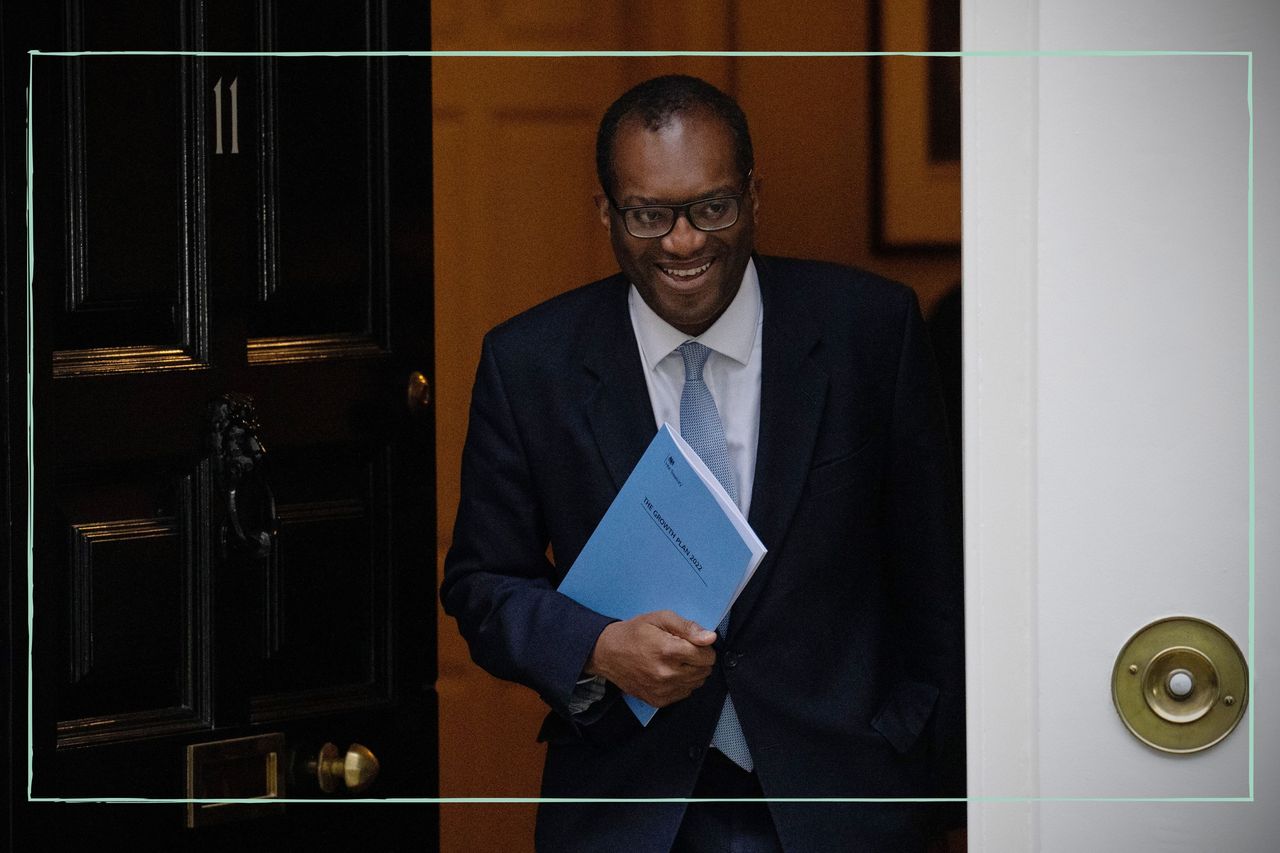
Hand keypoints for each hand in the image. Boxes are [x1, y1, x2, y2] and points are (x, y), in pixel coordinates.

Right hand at [584, 610, 716, 707]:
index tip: (693, 642)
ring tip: (676, 660)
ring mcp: (663, 690)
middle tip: (683, 650)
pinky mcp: (658, 700)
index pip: (707, 656)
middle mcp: (667, 674)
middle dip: (699, 659)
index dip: (704, 647)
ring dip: (692, 671)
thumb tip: (710, 638)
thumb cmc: (634, 633)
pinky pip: (684, 693)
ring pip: (697, 683)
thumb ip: (687, 627)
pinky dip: (682, 682)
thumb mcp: (660, 619)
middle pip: (704, 670)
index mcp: (668, 651)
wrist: (607, 653)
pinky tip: (669, 672)